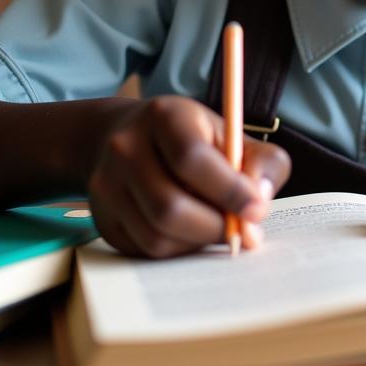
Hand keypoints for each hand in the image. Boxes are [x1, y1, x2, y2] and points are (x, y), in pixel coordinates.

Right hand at [87, 95, 290, 258]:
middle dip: (215, 226)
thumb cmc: (193, 138)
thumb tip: (260, 202)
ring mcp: (106, 185)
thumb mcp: (231, 134)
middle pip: (170, 206)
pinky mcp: (103, 219)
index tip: (258, 209)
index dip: (229, 189)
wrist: (124, 137)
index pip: (192, 158)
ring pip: (157, 236)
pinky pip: (145, 250)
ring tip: (219, 226)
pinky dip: (179, 249)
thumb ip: (262, 162)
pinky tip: (193, 230)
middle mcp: (126, 148)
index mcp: (164, 116)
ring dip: (198, 241)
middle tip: (244, 230)